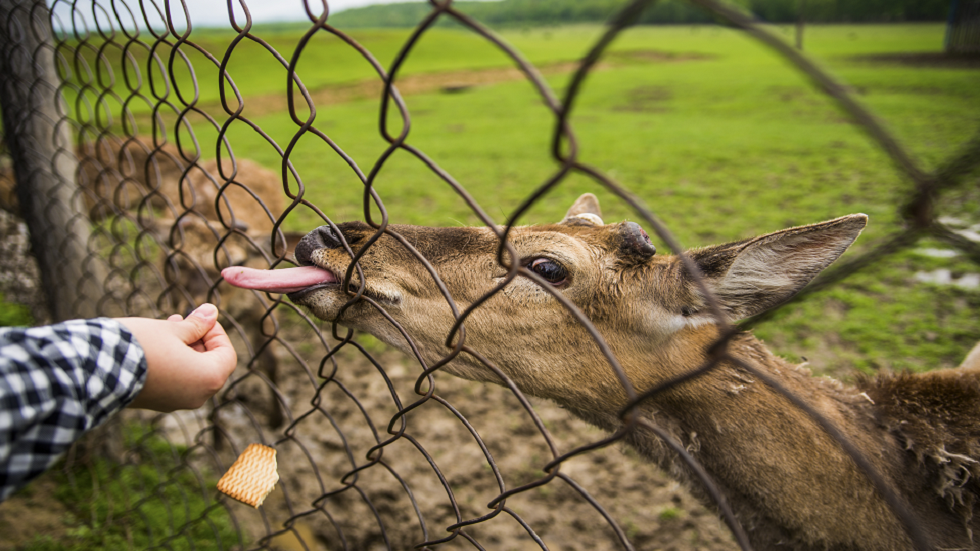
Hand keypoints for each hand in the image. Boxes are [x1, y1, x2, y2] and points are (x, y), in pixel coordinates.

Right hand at [119, 304, 237, 411]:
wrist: (95, 369)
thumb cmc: (140, 346)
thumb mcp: (172, 329)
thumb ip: (197, 324)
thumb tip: (212, 312)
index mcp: (208, 379)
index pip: (226, 354)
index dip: (217, 333)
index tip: (201, 318)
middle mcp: (197, 397)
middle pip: (210, 365)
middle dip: (199, 339)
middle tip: (184, 319)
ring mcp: (177, 403)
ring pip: (192, 373)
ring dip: (185, 349)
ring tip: (169, 326)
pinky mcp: (158, 403)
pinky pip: (176, 382)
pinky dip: (174, 364)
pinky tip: (157, 345)